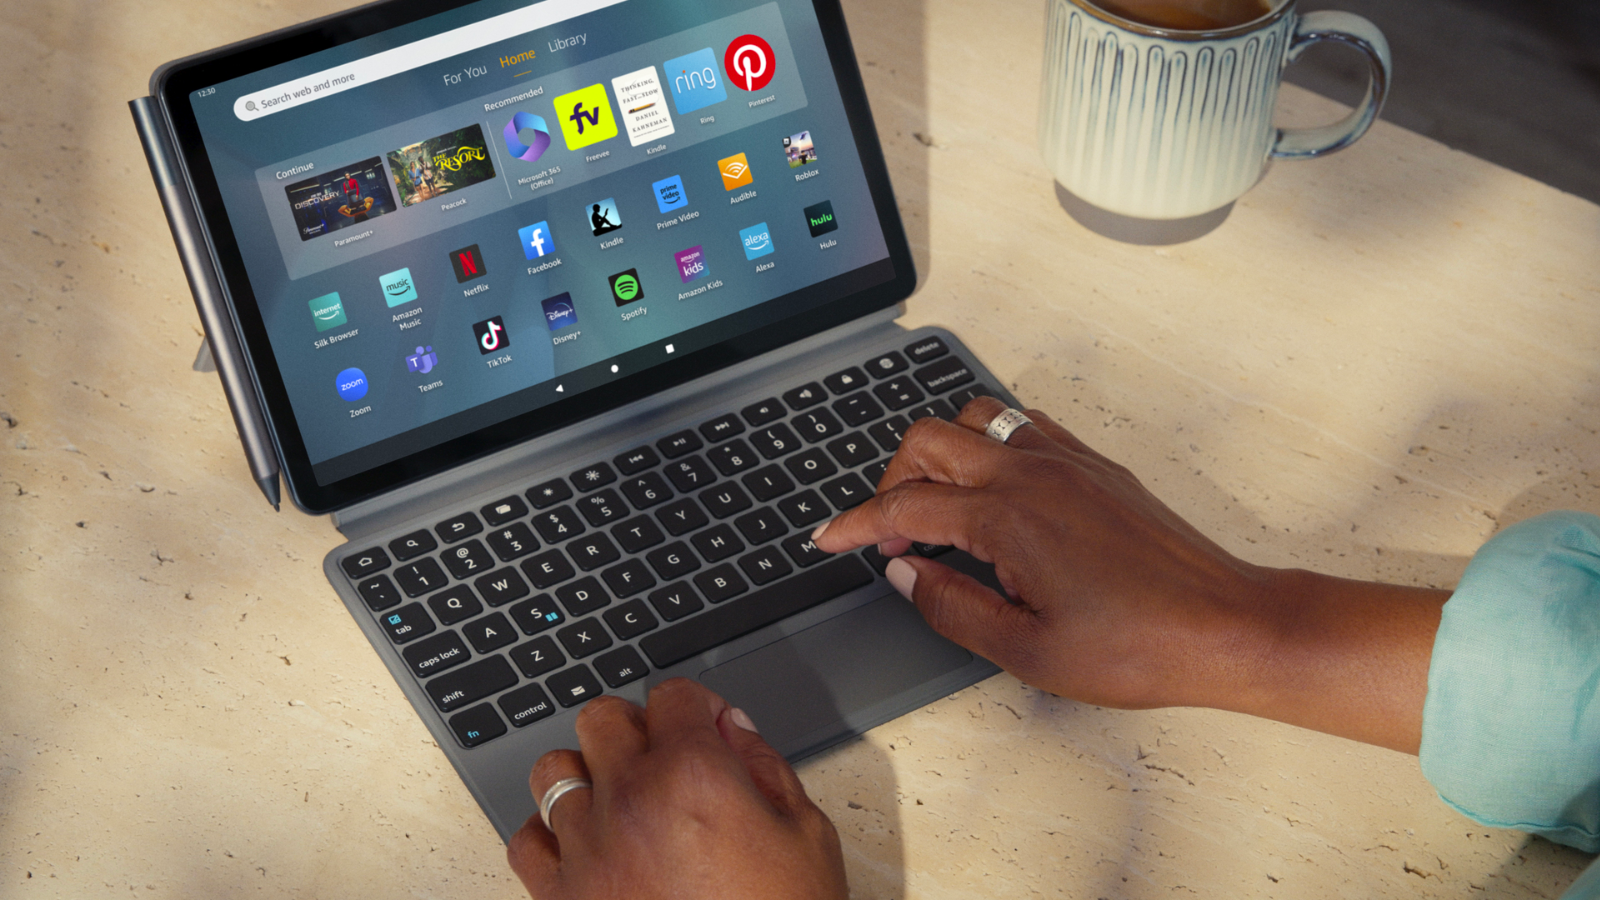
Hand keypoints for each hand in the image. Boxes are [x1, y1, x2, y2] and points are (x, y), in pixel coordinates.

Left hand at [507, 679, 847, 899]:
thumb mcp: (806, 835)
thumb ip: (764, 766)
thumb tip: (731, 728)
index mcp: (694, 775)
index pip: (672, 696)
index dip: (696, 705)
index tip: (705, 725)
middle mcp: (631, 801)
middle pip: (603, 718)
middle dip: (636, 727)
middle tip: (664, 757)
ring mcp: (588, 850)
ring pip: (554, 771)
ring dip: (586, 775)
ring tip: (618, 800)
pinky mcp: (561, 898)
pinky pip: (527, 842)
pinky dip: (551, 836)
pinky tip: (586, 847)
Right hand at [811, 397, 1446, 751]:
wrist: (1225, 625)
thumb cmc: (1137, 646)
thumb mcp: (1026, 650)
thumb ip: (951, 607)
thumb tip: (904, 575)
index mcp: (1007, 517)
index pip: (904, 506)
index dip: (856, 525)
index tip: (829, 539)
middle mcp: (1032, 472)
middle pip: (929, 439)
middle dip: (891, 479)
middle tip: (888, 534)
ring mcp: (1067, 459)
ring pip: (977, 417)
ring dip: (941, 452)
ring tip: (937, 507)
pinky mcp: (1095, 464)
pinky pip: (1024, 425)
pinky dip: (990, 444)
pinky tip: (993, 492)